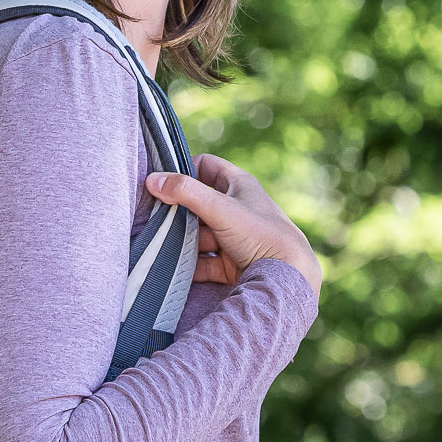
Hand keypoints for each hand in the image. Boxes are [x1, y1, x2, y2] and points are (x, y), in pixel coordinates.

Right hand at [144, 154, 323, 296]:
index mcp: (239, 185)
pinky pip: (204, 262)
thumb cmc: (260, 234)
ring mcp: (234, 237)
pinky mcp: (232, 263)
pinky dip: (189, 266)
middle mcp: (237, 208)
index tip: (163, 182)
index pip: (207, 166)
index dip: (185, 169)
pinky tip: (173, 269)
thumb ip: (186, 192)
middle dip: (177, 211)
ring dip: (181, 241)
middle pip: (198, 204)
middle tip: (154, 217)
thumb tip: (152, 179)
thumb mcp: (220, 208)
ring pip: (199, 234)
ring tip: (159, 245)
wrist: (289, 276)